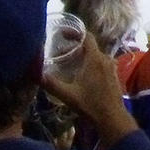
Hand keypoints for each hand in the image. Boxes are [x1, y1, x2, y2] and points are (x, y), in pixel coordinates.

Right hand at [42, 30, 139, 147]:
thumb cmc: (90, 104)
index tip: (62, 34)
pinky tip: (81, 73)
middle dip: (76, 45)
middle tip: (61, 50)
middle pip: (90, 45)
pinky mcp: (114, 75)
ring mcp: (111, 67)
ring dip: (83, 55)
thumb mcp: (67, 95)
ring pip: (96, 54)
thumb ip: (51, 84)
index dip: (75, 32)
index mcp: (95, 59)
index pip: (87, 36)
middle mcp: (105, 59)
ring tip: (69, 61)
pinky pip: (101, 63)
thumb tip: (36, 74)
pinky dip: (91, 62)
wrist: (112, 117)